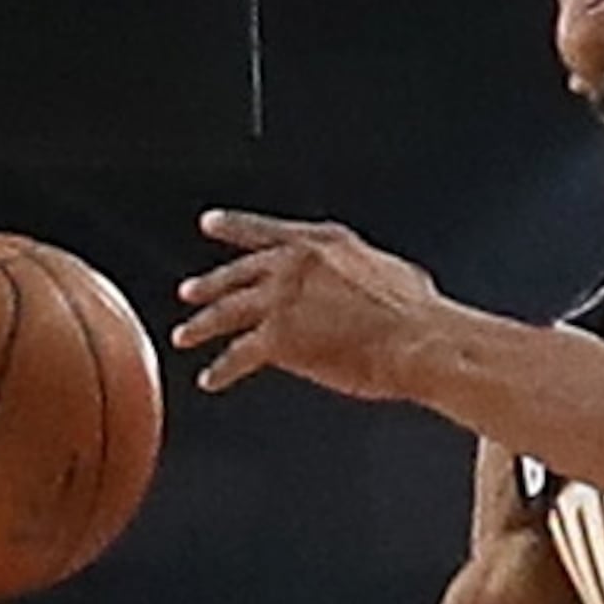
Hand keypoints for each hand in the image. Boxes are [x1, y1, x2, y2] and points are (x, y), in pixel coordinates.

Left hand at [178, 211, 449, 403]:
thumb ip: (363, 273)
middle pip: (239, 272)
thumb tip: (369, 285)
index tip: (211, 223)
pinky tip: (211, 379)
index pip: (266, 231)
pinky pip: (238, 355)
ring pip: (228, 310)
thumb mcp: (391, 273)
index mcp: (323, 242)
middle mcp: (295, 262)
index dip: (234, 226)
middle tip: (188, 291)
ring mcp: (282, 298)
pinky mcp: (278, 338)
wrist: (418, 341)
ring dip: (203, 324)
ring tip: (185, 335)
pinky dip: (222, 370)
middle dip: (210, 283)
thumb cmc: (418, 315)